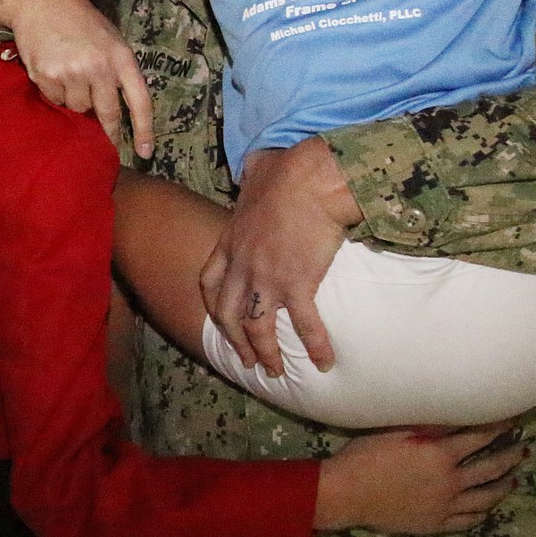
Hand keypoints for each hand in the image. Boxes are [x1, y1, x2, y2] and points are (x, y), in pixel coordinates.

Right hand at [0, 0, 153, 157]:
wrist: (40, 2)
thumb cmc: (79, 21)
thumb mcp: (110, 39)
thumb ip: (115, 71)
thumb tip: (114, 112)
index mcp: (121, 57)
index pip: (139, 100)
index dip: (144, 129)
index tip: (146, 153)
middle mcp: (98, 67)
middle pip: (107, 113)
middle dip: (108, 130)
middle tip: (108, 141)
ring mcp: (71, 73)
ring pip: (78, 109)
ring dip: (76, 102)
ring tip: (70, 77)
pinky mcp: (46, 76)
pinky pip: (55, 101)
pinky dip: (56, 93)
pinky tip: (53, 71)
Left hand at [200, 139, 360, 375]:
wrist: (311, 178)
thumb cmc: (289, 169)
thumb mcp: (257, 170)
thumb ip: (251, 175)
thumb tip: (256, 165)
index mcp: (231, 242)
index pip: (211, 282)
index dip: (214, 305)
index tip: (221, 319)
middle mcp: (243, 266)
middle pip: (228, 315)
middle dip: (235, 341)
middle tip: (248, 360)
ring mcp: (267, 278)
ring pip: (257, 329)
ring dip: (266, 354)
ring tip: (275, 371)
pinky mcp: (297, 285)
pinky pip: (303, 326)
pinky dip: (315, 347)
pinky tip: (324, 363)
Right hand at [315, 422, 525, 534]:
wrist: (346, 494)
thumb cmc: (364, 457)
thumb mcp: (394, 432)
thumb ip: (426, 426)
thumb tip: (452, 416)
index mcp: (440, 454)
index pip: (479, 437)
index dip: (498, 427)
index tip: (513, 420)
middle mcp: (451, 481)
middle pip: (490, 467)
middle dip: (510, 455)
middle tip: (523, 448)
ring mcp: (446, 505)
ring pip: (486, 497)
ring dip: (503, 485)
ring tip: (513, 478)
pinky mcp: (436, 523)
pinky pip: (468, 520)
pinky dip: (482, 512)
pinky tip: (487, 508)